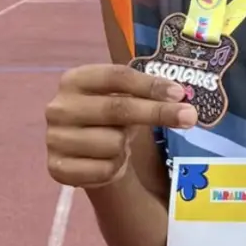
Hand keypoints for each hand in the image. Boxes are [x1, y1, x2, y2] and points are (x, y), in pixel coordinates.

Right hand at [45, 64, 196, 188]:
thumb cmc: (109, 117)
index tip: (179, 93)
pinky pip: (104, 169)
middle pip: (118, 108)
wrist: (83, 153)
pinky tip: (108, 162)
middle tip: (190, 117)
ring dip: (125, 146)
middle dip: (158, 112)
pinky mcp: (57, 168)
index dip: (149, 84)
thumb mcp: (123, 98)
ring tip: (118, 144)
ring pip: (113, 143)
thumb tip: (180, 100)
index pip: (116, 76)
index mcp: (74, 79)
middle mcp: (59, 107)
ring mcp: (55, 139)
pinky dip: (115, 168)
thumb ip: (145, 94)